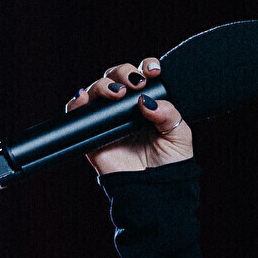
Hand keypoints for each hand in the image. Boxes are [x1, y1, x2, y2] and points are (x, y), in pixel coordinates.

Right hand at [66, 55, 195, 174]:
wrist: (154, 191)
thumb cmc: (171, 163)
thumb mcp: (179, 134)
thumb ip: (169, 113)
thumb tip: (145, 100)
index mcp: (149, 102)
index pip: (143, 74)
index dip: (146, 66)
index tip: (154, 71)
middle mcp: (126, 107)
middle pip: (116, 75)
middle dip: (124, 71)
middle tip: (135, 84)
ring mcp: (107, 119)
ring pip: (97, 88)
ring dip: (103, 84)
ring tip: (117, 94)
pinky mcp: (91, 133)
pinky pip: (77, 112)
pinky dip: (77, 103)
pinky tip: (85, 99)